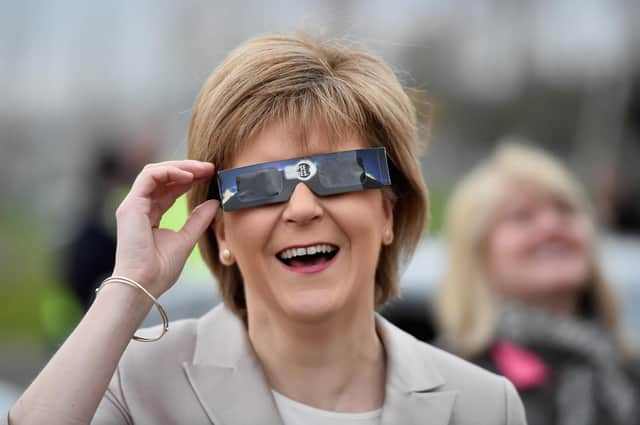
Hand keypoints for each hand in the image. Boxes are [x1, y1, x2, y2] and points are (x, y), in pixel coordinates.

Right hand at [111, 160, 218, 296]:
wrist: (143, 285)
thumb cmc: (160, 270)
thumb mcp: (187, 239)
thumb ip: (199, 220)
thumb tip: (214, 202)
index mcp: (150, 215)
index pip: (169, 189)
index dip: (189, 179)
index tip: (210, 175)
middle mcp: (139, 207)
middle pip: (162, 177)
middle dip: (187, 169)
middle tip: (210, 167)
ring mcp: (133, 205)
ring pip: (154, 172)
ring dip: (180, 167)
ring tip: (202, 169)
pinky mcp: (130, 206)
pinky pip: (149, 177)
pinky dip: (169, 172)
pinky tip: (189, 176)